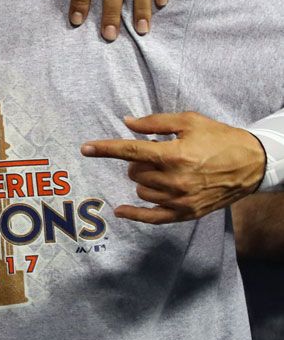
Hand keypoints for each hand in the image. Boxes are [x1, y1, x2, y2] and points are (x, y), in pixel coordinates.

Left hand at [81, 112, 265, 223]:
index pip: (130, 151)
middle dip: (137, 162)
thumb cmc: (219, 138)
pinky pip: (153, 218)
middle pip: (134, 172)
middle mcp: (175, 180)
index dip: (105, 149)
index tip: (85, 148)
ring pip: (141, 190)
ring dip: (144, 180)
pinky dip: (135, 215)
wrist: (253, 163)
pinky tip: (120, 211)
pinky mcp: (187, 212)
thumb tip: (127, 123)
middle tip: (156, 154)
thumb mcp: (189, 121)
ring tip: (163, 170)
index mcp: (173, 155)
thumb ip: (155, 122)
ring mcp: (181, 199)